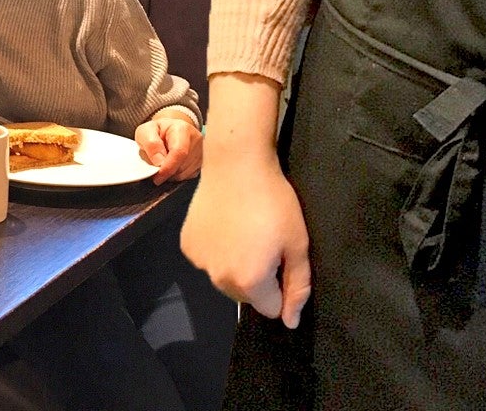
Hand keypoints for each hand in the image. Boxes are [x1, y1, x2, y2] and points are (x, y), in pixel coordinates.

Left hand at [134, 112, 202, 182]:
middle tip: (155, 168)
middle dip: (166, 171)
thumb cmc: (157, 131)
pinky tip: (171, 166)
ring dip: (171, 175)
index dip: (168, 168)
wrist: (168, 130)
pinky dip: (177, 176)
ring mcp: (200, 151)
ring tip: (163, 164)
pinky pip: (188, 176)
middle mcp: (195, 140)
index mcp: (182, 129)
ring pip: (185, 173)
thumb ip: (151, 144)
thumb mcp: (145, 132)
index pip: (179, 152)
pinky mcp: (200, 162)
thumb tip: (159, 162)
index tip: (156, 177)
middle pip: (182, 165)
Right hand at [181, 149, 310, 327]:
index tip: (282, 257)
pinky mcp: (187, 245)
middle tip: (265, 241)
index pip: (271, 308)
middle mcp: (219, 279)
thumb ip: (297, 286)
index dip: (281, 285)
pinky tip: (225, 225)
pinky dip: (217, 251)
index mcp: (249, 282)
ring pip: (225, 279)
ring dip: (236, 266)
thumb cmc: (274, 201)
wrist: (237, 164)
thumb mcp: (298, 243)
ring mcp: (200, 263)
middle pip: (245, 296)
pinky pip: (208, 260)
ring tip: (244, 231)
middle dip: (258, 278)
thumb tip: (290, 321)